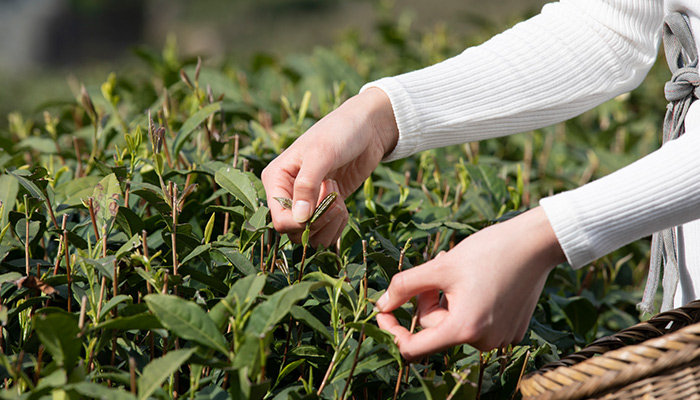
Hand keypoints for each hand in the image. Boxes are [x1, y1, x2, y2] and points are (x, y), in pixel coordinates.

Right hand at [262, 88, 397, 247]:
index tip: (322, 206)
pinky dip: (337, 225)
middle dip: (318, 222)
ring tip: (339, 201)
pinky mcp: (325, 207)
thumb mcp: (321, 154)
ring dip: (329, 225)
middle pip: (294, 231)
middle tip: (334, 199)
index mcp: (276, 179)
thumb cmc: (340, 133)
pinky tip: (343, 205)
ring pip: (310, 236)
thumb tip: (299, 218)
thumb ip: (307, 185)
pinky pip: (326, 231)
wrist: (368, 128)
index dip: (300, 222)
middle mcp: (287, 193)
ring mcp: (307, 202)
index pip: (279, 219)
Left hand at [375, 207, 565, 359]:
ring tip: (457, 272)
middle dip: (428, 301)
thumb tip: (380, 305)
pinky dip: (466, 304)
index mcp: (463, 329)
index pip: (413, 349)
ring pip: (453, 324)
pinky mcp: (511, 330)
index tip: (384, 312)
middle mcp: (484, 342)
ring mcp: (500, 338)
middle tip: (435, 273)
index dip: (392, 331)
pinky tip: (478, 280)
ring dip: (446, 300)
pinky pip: (475, 323)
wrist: (535, 243)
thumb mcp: (439, 266)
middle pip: (434, 329)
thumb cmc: (488, 251)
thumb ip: (404, 287)